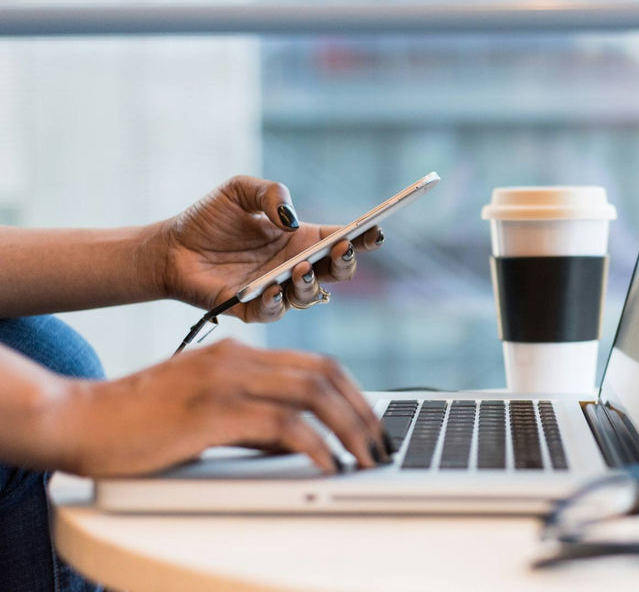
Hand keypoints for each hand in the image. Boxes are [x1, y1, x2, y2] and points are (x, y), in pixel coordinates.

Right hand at [48, 339, 388, 476]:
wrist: (78, 419)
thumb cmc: (138, 421)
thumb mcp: (206, 410)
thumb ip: (252, 417)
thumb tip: (299, 441)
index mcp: (238, 353)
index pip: (317, 363)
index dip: (354, 393)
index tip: (371, 424)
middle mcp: (237, 358)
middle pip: (325, 374)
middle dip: (363, 411)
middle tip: (380, 445)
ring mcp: (225, 381)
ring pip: (313, 394)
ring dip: (349, 428)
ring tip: (366, 458)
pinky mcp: (212, 411)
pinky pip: (282, 425)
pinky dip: (315, 445)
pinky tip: (328, 465)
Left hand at [155, 175, 384, 321]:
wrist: (170, 247)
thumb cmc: (208, 219)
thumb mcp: (239, 190)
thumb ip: (270, 193)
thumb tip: (290, 219)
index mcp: (301, 239)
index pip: (342, 240)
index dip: (363, 237)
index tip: (375, 229)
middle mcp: (295, 267)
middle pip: (337, 272)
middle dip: (346, 262)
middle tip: (341, 248)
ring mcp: (277, 290)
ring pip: (311, 296)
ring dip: (311, 283)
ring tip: (301, 268)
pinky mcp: (252, 309)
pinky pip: (274, 311)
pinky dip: (277, 301)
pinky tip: (272, 287)